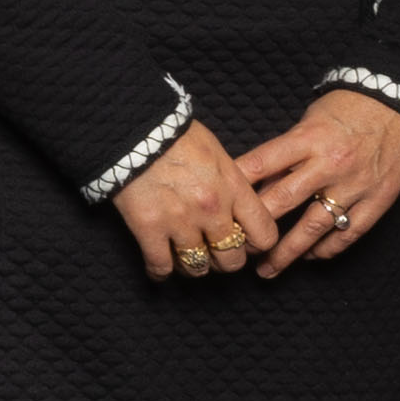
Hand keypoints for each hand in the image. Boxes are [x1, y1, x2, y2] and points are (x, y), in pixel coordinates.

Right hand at [110, 120, 271, 282]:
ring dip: (194, 267)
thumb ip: (230, 183)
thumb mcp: (217, 153)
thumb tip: (235, 205)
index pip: (264, 234)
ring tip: (187, 260)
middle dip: (224, 261)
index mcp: (233, 187)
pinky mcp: (149, 228)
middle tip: (214, 253)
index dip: (256, 245)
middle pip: (231, 260)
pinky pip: (160, 266)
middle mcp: (212, 209)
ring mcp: (180, 221)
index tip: (245, 242)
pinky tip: (159, 269)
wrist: (135, 128)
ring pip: (197, 267)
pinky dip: (160, 272)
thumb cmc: (176, 134)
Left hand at [231, 90, 399, 278]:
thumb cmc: (348, 108)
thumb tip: (258, 184)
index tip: (219, 208)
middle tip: (236, 247)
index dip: (237, 187)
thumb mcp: (310, 121)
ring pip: (314, 227)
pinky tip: (310, 257)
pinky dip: (327, 249)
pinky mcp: (377, 200)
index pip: (261, 164)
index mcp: (308, 138)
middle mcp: (329, 163)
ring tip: (268, 269)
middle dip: (256, 228)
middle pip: (283, 201)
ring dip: (287, 252)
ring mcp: (355, 185)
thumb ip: (286, 152)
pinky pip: (348, 233)